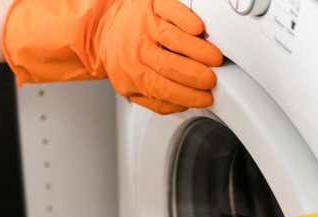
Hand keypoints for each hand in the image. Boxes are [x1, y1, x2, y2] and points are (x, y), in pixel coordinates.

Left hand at [2, 0, 222, 113]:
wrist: (103, 30)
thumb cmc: (124, 58)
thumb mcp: (131, 87)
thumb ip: (156, 101)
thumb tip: (182, 105)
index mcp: (134, 74)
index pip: (164, 89)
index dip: (188, 95)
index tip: (205, 98)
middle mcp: (138, 49)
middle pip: (170, 65)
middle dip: (195, 76)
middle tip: (211, 79)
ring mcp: (145, 25)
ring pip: (173, 39)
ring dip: (198, 51)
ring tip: (214, 59)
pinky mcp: (153, 5)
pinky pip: (171, 11)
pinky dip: (186, 20)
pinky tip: (198, 30)